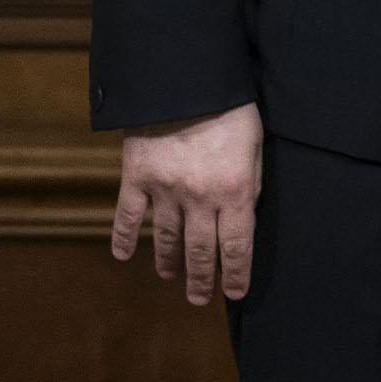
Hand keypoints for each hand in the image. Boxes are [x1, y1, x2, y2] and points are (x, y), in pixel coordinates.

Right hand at [111, 101, 263, 306]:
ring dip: (169, 262)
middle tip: (199, 298)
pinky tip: (124, 256)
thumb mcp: (256, 145)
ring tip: (171, 277)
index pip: (237, 246)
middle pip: (201, 250)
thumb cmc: (231, 109)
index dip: (236, 273)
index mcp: (235, 192)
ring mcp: (164, 191)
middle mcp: (199, 199)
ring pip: (167, 238)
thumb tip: (244, 213)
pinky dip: (125, 239)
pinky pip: (129, 217)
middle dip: (202, 279)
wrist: (184, 82)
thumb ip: (251, 183)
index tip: (234, 293)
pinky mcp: (136, 178)